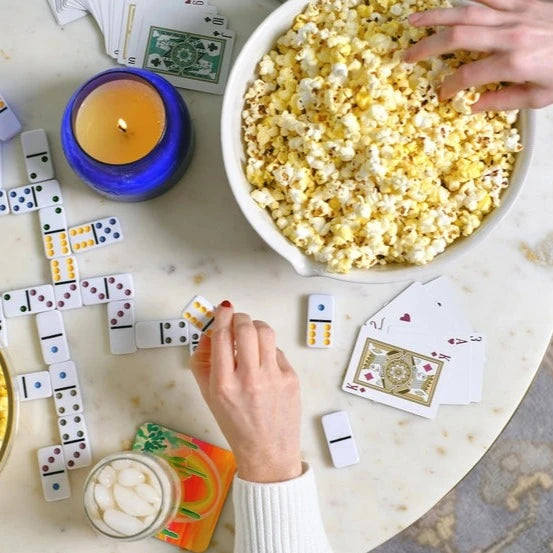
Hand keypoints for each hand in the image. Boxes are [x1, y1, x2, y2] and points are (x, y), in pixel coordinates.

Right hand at [189, 302, 302, 482]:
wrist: (267, 451)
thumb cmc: (236, 426)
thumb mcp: (209, 397)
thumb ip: (203, 362)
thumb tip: (210, 332)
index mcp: (224, 384)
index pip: (222, 336)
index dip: (222, 316)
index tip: (222, 309)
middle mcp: (249, 379)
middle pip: (246, 327)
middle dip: (240, 317)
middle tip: (237, 320)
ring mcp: (274, 377)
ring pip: (266, 332)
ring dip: (255, 327)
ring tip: (251, 335)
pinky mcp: (291, 378)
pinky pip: (277, 350)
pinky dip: (268, 350)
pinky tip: (263, 363)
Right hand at [404, 0, 552, 110]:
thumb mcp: (540, 97)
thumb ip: (503, 100)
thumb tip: (471, 106)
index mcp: (514, 63)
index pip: (467, 76)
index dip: (449, 87)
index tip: (441, 95)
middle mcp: (511, 35)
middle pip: (457, 36)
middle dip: (427, 46)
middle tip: (407, 56)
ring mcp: (517, 13)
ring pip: (468, 9)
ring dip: (437, 15)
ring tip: (413, 21)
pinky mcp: (525, 1)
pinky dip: (472, 0)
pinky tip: (453, 4)